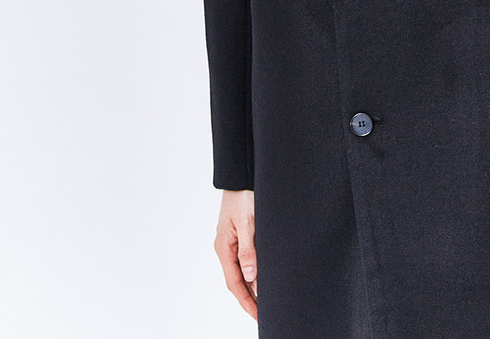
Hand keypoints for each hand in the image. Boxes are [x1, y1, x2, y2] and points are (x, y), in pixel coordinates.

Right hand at [214, 188, 256, 320]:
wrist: (241, 174)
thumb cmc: (243, 194)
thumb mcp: (248, 222)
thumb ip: (248, 249)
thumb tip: (250, 276)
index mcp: (224, 247)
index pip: (235, 283)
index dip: (247, 301)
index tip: (258, 316)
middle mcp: (225, 247)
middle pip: (237, 281)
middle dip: (249, 300)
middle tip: (264, 315)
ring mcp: (230, 242)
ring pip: (241, 271)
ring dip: (252, 287)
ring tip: (265, 303)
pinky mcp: (238, 235)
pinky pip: (244, 260)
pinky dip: (253, 272)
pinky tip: (261, 278)